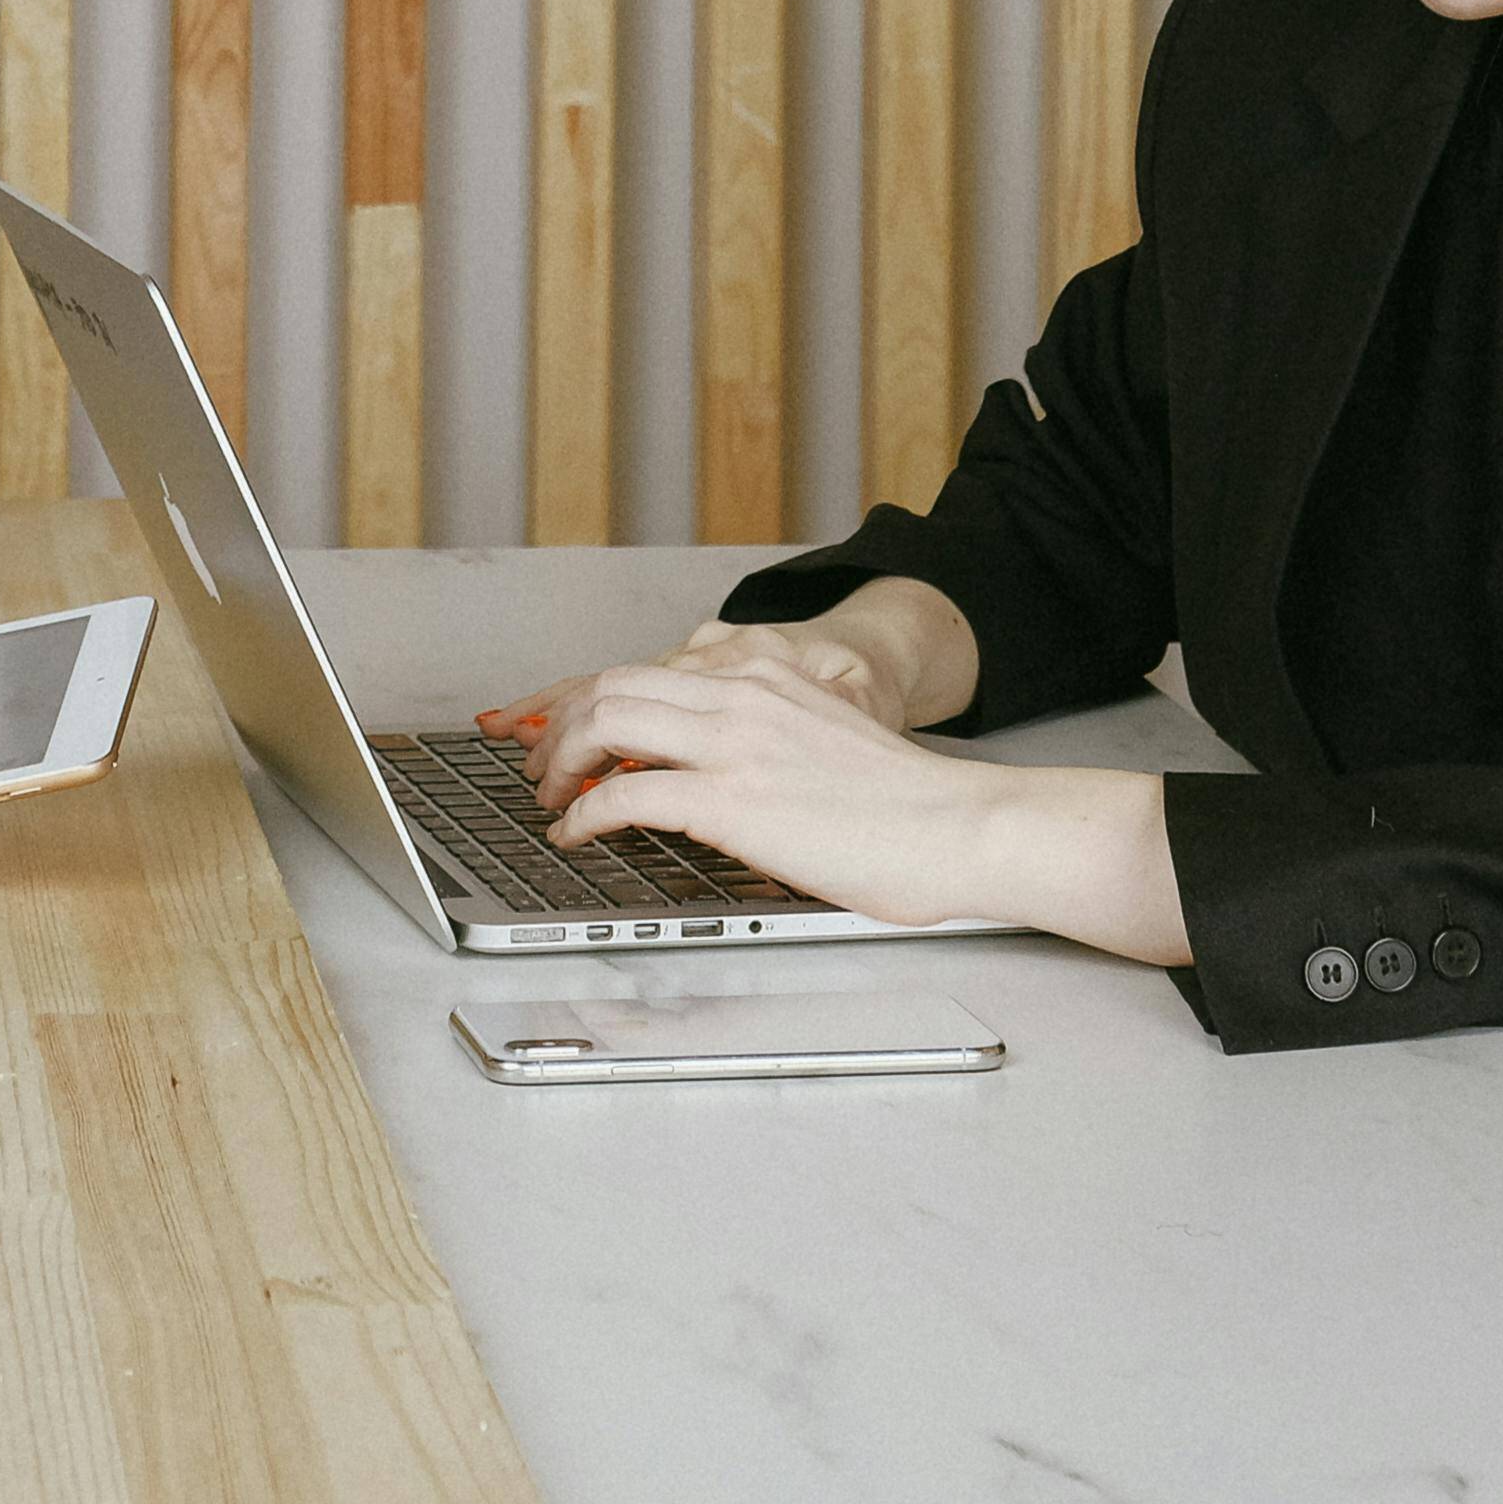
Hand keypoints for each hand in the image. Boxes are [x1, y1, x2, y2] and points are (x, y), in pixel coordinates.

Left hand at [509, 649, 1015, 926]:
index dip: (583, 697)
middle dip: (558, 727)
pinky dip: (584, 816)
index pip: (643, 668)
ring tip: (550, 798)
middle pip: (608, 686)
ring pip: (605, 724)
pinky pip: (626, 796)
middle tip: (541, 765)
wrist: (961, 827)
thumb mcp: (823, 739)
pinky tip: (577, 835)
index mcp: (765, 676)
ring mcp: (734, 744)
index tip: (558, 726)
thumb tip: (712, 774)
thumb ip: (765, 738)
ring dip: (560, 762)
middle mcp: (742, 695)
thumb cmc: (907, 805)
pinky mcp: (733, 801)